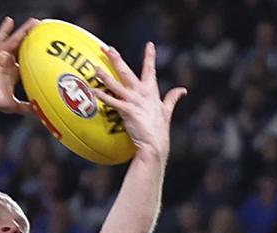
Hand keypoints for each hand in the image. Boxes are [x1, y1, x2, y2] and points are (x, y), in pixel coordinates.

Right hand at [0, 16, 38, 114]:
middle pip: (23, 48)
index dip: (36, 56)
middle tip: (44, 30)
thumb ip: (25, 108)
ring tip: (35, 22)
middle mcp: (7, 62)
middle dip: (33, 39)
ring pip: (15, 41)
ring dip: (24, 31)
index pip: (27, 61)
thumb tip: (38, 114)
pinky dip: (4, 30)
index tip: (47, 51)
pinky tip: (10, 20)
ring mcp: (0, 56)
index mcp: (12, 73)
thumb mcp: (13, 106)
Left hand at [93, 42, 185, 159]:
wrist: (154, 144)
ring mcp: (134, 101)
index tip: (149, 44)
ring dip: (104, 76)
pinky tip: (94, 91)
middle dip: (116, 59)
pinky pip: (113, 101)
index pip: (150, 69)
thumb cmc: (159, 130)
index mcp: (151, 91)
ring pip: (116, 85)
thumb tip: (182, 90)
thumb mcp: (166, 111)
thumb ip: (172, 98)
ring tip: (94, 68)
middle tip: (107, 47)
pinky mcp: (128, 111)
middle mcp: (142, 93)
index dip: (150, 56)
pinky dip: (103, 96)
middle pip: (127, 72)